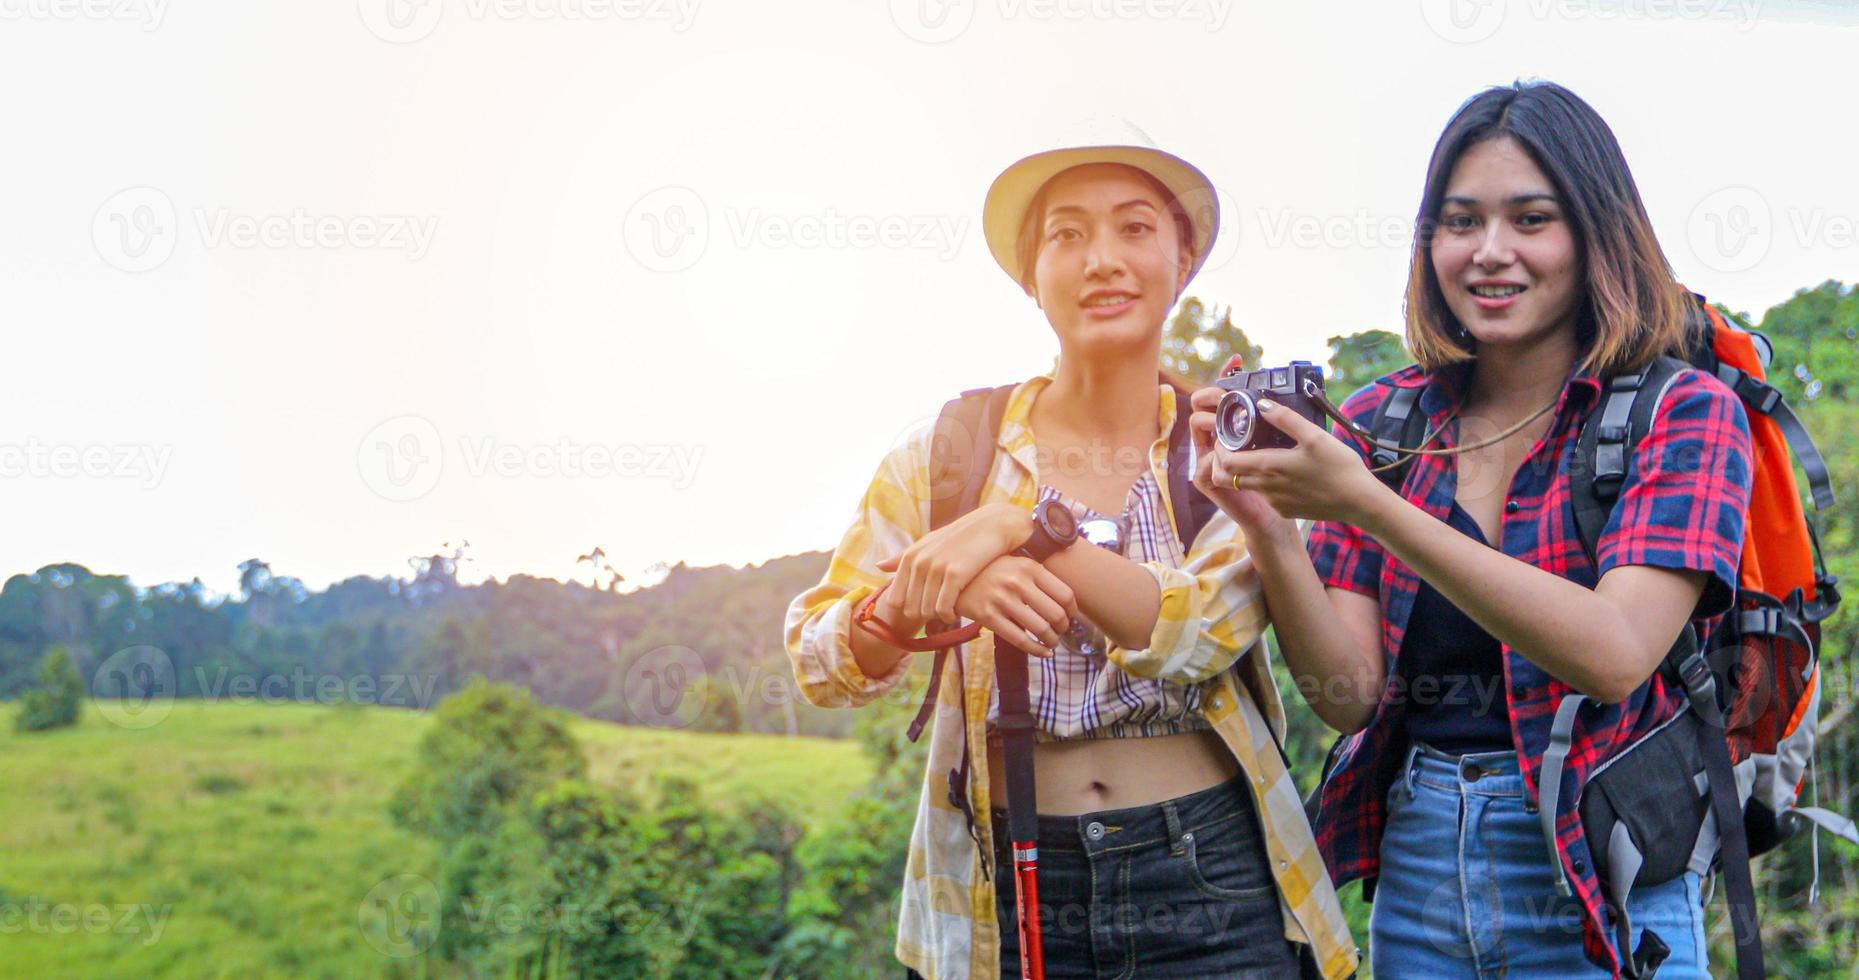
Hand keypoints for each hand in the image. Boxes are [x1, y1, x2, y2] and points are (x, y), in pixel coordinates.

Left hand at [876, 502, 1034, 625]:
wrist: (991, 526)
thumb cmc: (958, 538)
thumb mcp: (928, 544)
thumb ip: (902, 558)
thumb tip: (878, 566)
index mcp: (909, 557)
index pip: (895, 600)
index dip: (908, 609)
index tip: (924, 608)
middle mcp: (919, 562)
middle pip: (910, 609)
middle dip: (924, 616)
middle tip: (938, 613)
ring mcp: (936, 568)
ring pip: (927, 611)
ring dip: (938, 618)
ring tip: (949, 612)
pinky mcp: (955, 575)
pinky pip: (943, 609)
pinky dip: (949, 616)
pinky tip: (957, 613)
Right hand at [955, 555, 1080, 656]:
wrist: (953, 578)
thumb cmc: (990, 572)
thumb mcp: (1015, 563)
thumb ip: (1037, 576)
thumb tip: (1065, 602)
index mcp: (1029, 567)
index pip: (1065, 594)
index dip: (1072, 612)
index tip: (1070, 618)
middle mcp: (1017, 582)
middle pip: (1056, 614)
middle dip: (1063, 629)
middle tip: (1060, 632)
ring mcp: (1002, 599)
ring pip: (1040, 629)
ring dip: (1051, 641)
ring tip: (1051, 643)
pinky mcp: (988, 616)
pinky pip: (1020, 640)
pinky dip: (1037, 651)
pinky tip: (1043, 653)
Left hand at [1198, 392, 1390, 528]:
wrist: (1359, 502)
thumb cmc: (1339, 467)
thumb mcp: (1314, 436)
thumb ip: (1286, 419)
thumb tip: (1263, 404)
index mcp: (1269, 467)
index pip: (1225, 461)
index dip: (1219, 449)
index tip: (1226, 436)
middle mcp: (1266, 488)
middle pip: (1228, 478)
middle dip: (1224, 461)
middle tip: (1234, 445)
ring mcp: (1275, 502)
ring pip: (1246, 486)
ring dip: (1244, 471)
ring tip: (1259, 453)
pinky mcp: (1285, 511)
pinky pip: (1266, 496)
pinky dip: (1264, 484)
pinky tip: (1282, 472)